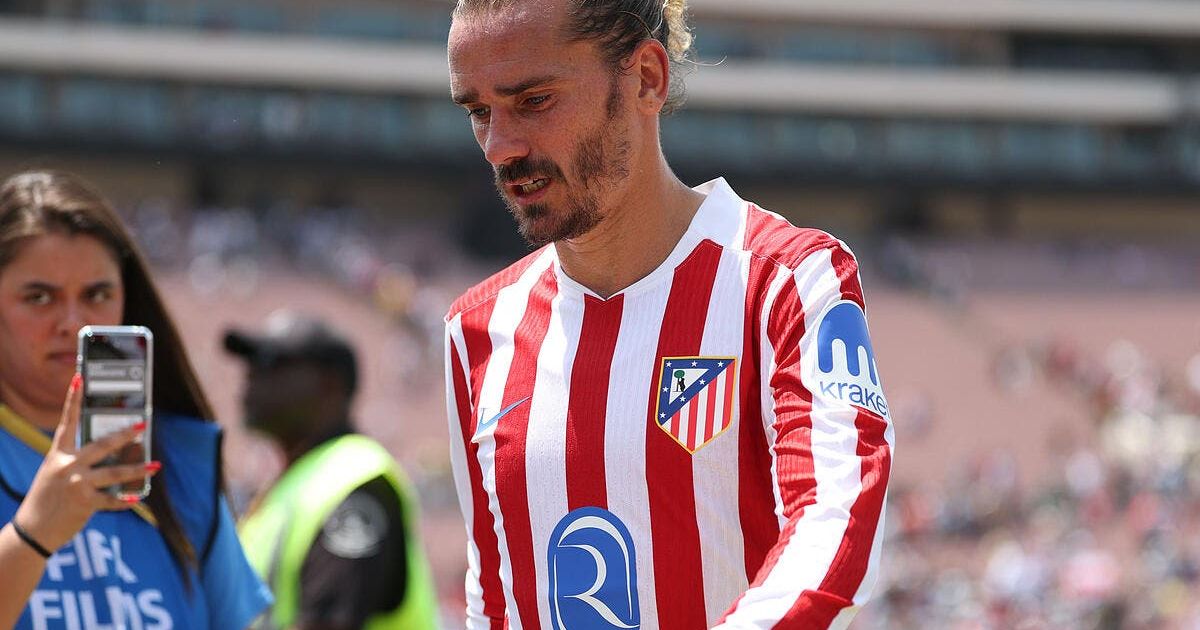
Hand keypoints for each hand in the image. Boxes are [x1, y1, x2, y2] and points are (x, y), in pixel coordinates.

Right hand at [11, 373, 160, 552]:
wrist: (32, 530)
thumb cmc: (46, 499)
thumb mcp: (54, 474)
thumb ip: (76, 461)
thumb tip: (110, 453)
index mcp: (57, 454)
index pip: (66, 422)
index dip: (72, 399)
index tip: (80, 378)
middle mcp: (67, 466)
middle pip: (101, 445)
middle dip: (124, 436)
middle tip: (142, 427)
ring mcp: (76, 484)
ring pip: (114, 472)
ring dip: (137, 469)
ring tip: (155, 465)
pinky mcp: (84, 503)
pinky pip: (112, 499)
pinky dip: (125, 500)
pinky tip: (138, 498)